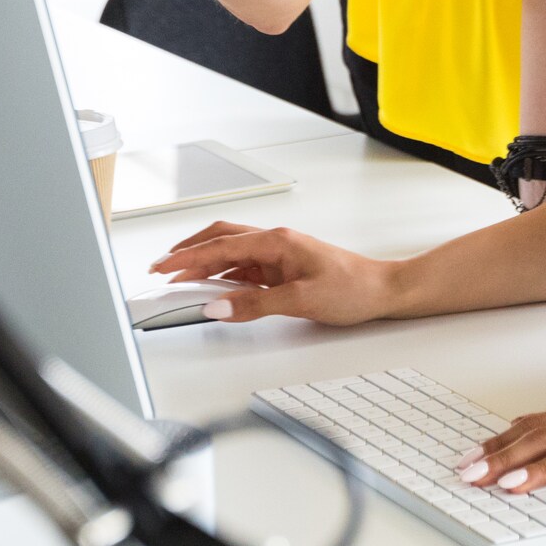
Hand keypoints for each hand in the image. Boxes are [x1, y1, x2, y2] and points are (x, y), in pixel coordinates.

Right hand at [147, 221, 400, 326]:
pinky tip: (214, 289)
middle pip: (221, 240)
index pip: (220, 246)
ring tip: (180, 280)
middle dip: (188, 252)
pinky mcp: (284, 270)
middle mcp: (275, 243)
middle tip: (162, 269)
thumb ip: (255, 304)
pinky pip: (245, 269)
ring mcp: (279, 256)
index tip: (163, 267)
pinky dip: (224, 277)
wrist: (383, 291)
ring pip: (231, 255)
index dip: (187, 257)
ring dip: (205, 265)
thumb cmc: (353, 288)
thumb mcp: (300, 299)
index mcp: (276, 241)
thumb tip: (217, 306)